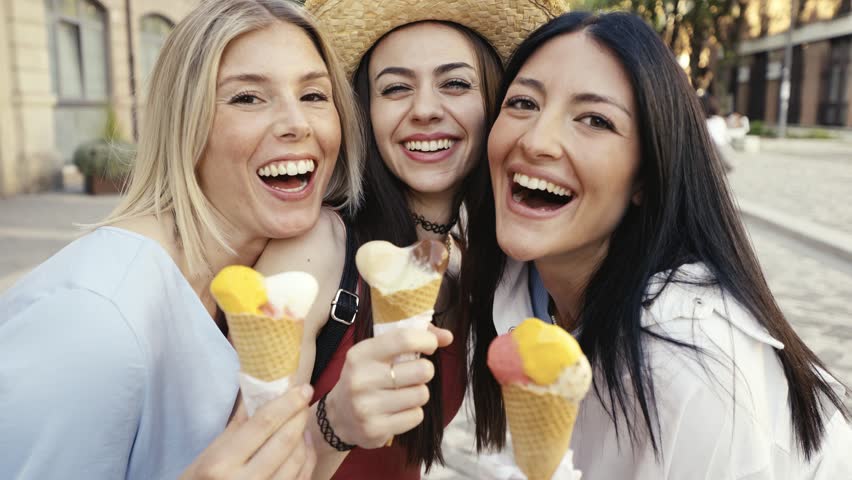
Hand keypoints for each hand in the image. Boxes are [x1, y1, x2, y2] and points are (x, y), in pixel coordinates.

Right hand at [181, 385, 315, 479]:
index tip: (302, 388)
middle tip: (304, 398)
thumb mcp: (207, 456)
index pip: (263, 424)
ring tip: (300, 420)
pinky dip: (307, 456)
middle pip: (285, 441)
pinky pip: (302, 477)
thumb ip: (237, 426)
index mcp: (221, 463)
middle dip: (299, 415)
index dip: (287, 403)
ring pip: (297, 459)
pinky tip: (304, 443)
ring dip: (303, 435)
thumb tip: (259, 392)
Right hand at [323, 326, 452, 448]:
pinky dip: (413, 412)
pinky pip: (416, 416)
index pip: (404, 339)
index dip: (427, 340)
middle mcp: (361, 379)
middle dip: (425, 371)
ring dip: (419, 393)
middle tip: (415, 374)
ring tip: (404, 393)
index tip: (430, 345)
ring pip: (421, 394)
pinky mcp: (374, 428)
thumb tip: (448, 337)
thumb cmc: (366, 376)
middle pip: (422, 370)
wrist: (338, 416)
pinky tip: (398, 410)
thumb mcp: (378, 353)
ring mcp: (366, 406)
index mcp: (360, 354)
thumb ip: (412, 339)